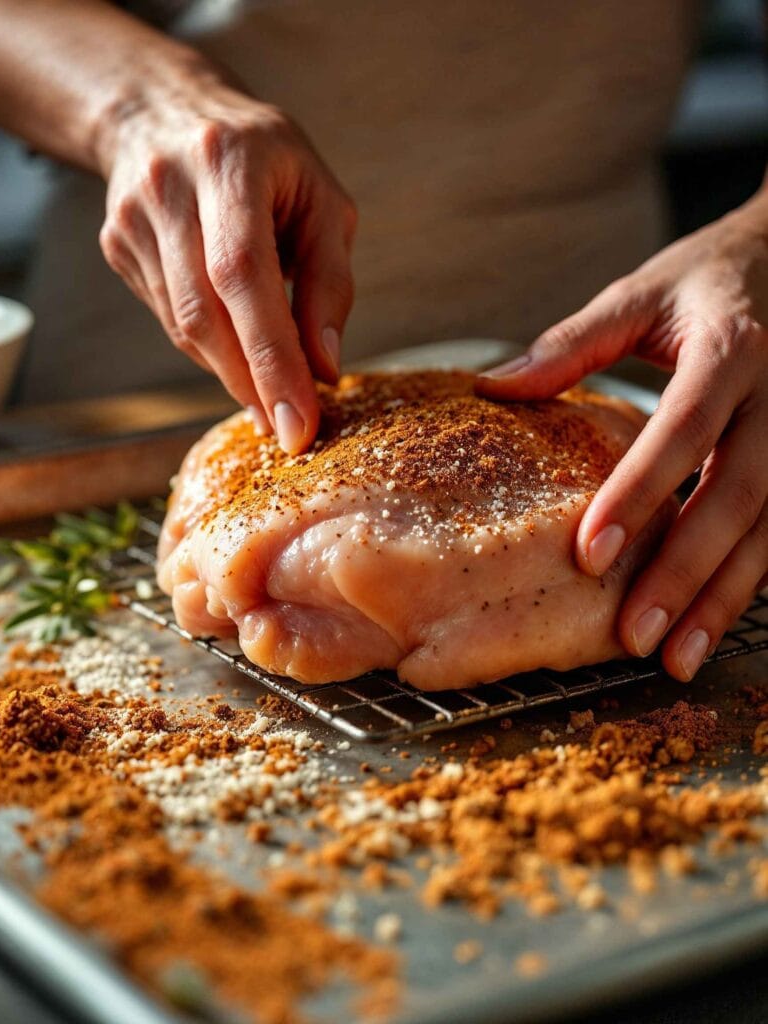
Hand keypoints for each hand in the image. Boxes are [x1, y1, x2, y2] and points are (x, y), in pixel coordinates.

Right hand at [98, 69, 356, 452]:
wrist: (164, 114)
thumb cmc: (265, 160)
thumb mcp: (321, 200)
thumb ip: (330, 280)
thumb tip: (324, 367)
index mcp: (229, 163)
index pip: (245, 275)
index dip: (271, 357)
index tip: (298, 421)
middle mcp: (170, 187)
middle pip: (204, 311)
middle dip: (251, 383)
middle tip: (289, 431)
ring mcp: (133, 219)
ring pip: (183, 325)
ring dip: (232, 373)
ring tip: (272, 396)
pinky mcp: (117, 245)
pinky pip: (169, 319)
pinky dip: (210, 348)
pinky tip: (237, 350)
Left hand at [477, 192, 767, 679]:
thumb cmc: (708, 280)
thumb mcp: (641, 295)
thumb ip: (573, 342)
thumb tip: (495, 387)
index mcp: (729, 350)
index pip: (683, 428)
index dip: (639, 492)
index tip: (591, 553)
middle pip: (737, 495)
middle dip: (686, 572)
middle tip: (634, 635)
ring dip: (724, 599)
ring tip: (675, 658)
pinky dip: (747, 584)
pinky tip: (709, 627)